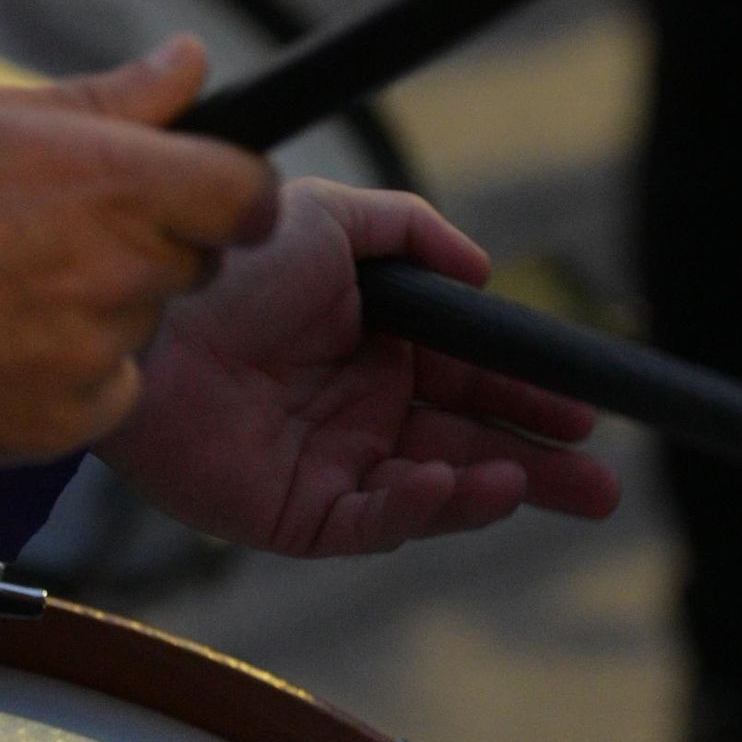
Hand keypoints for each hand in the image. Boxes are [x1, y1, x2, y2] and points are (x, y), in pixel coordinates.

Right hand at [0, 38, 273, 468]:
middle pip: (196, 260)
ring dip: (104, 306)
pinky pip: (110, 387)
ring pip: (143, 323)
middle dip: (153, 244)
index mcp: (119, 183)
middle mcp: (125, 269)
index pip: (250, 194)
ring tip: (7, 286)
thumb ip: (111, 98)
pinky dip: (74, 370)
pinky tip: (2, 342)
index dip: (235, 191)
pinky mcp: (74, 417)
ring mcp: (102, 350)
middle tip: (60, 233)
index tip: (204, 190)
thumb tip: (189, 62)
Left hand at [98, 178, 620, 553]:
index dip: (529, 398)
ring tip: (529, 481)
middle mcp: (359, 411)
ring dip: (485, 491)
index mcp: (377, 346)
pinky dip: (414, 510)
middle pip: (469, 449)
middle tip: (601, 487)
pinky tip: (447, 485)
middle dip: (540, 469)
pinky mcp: (287, 514)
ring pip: (429, 493)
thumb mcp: (330, 218)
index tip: (584, 407)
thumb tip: (485, 271)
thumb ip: (414, 231)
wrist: (140, 312)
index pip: (473, 381)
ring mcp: (327, 465)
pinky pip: (366, 523)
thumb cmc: (222, 259)